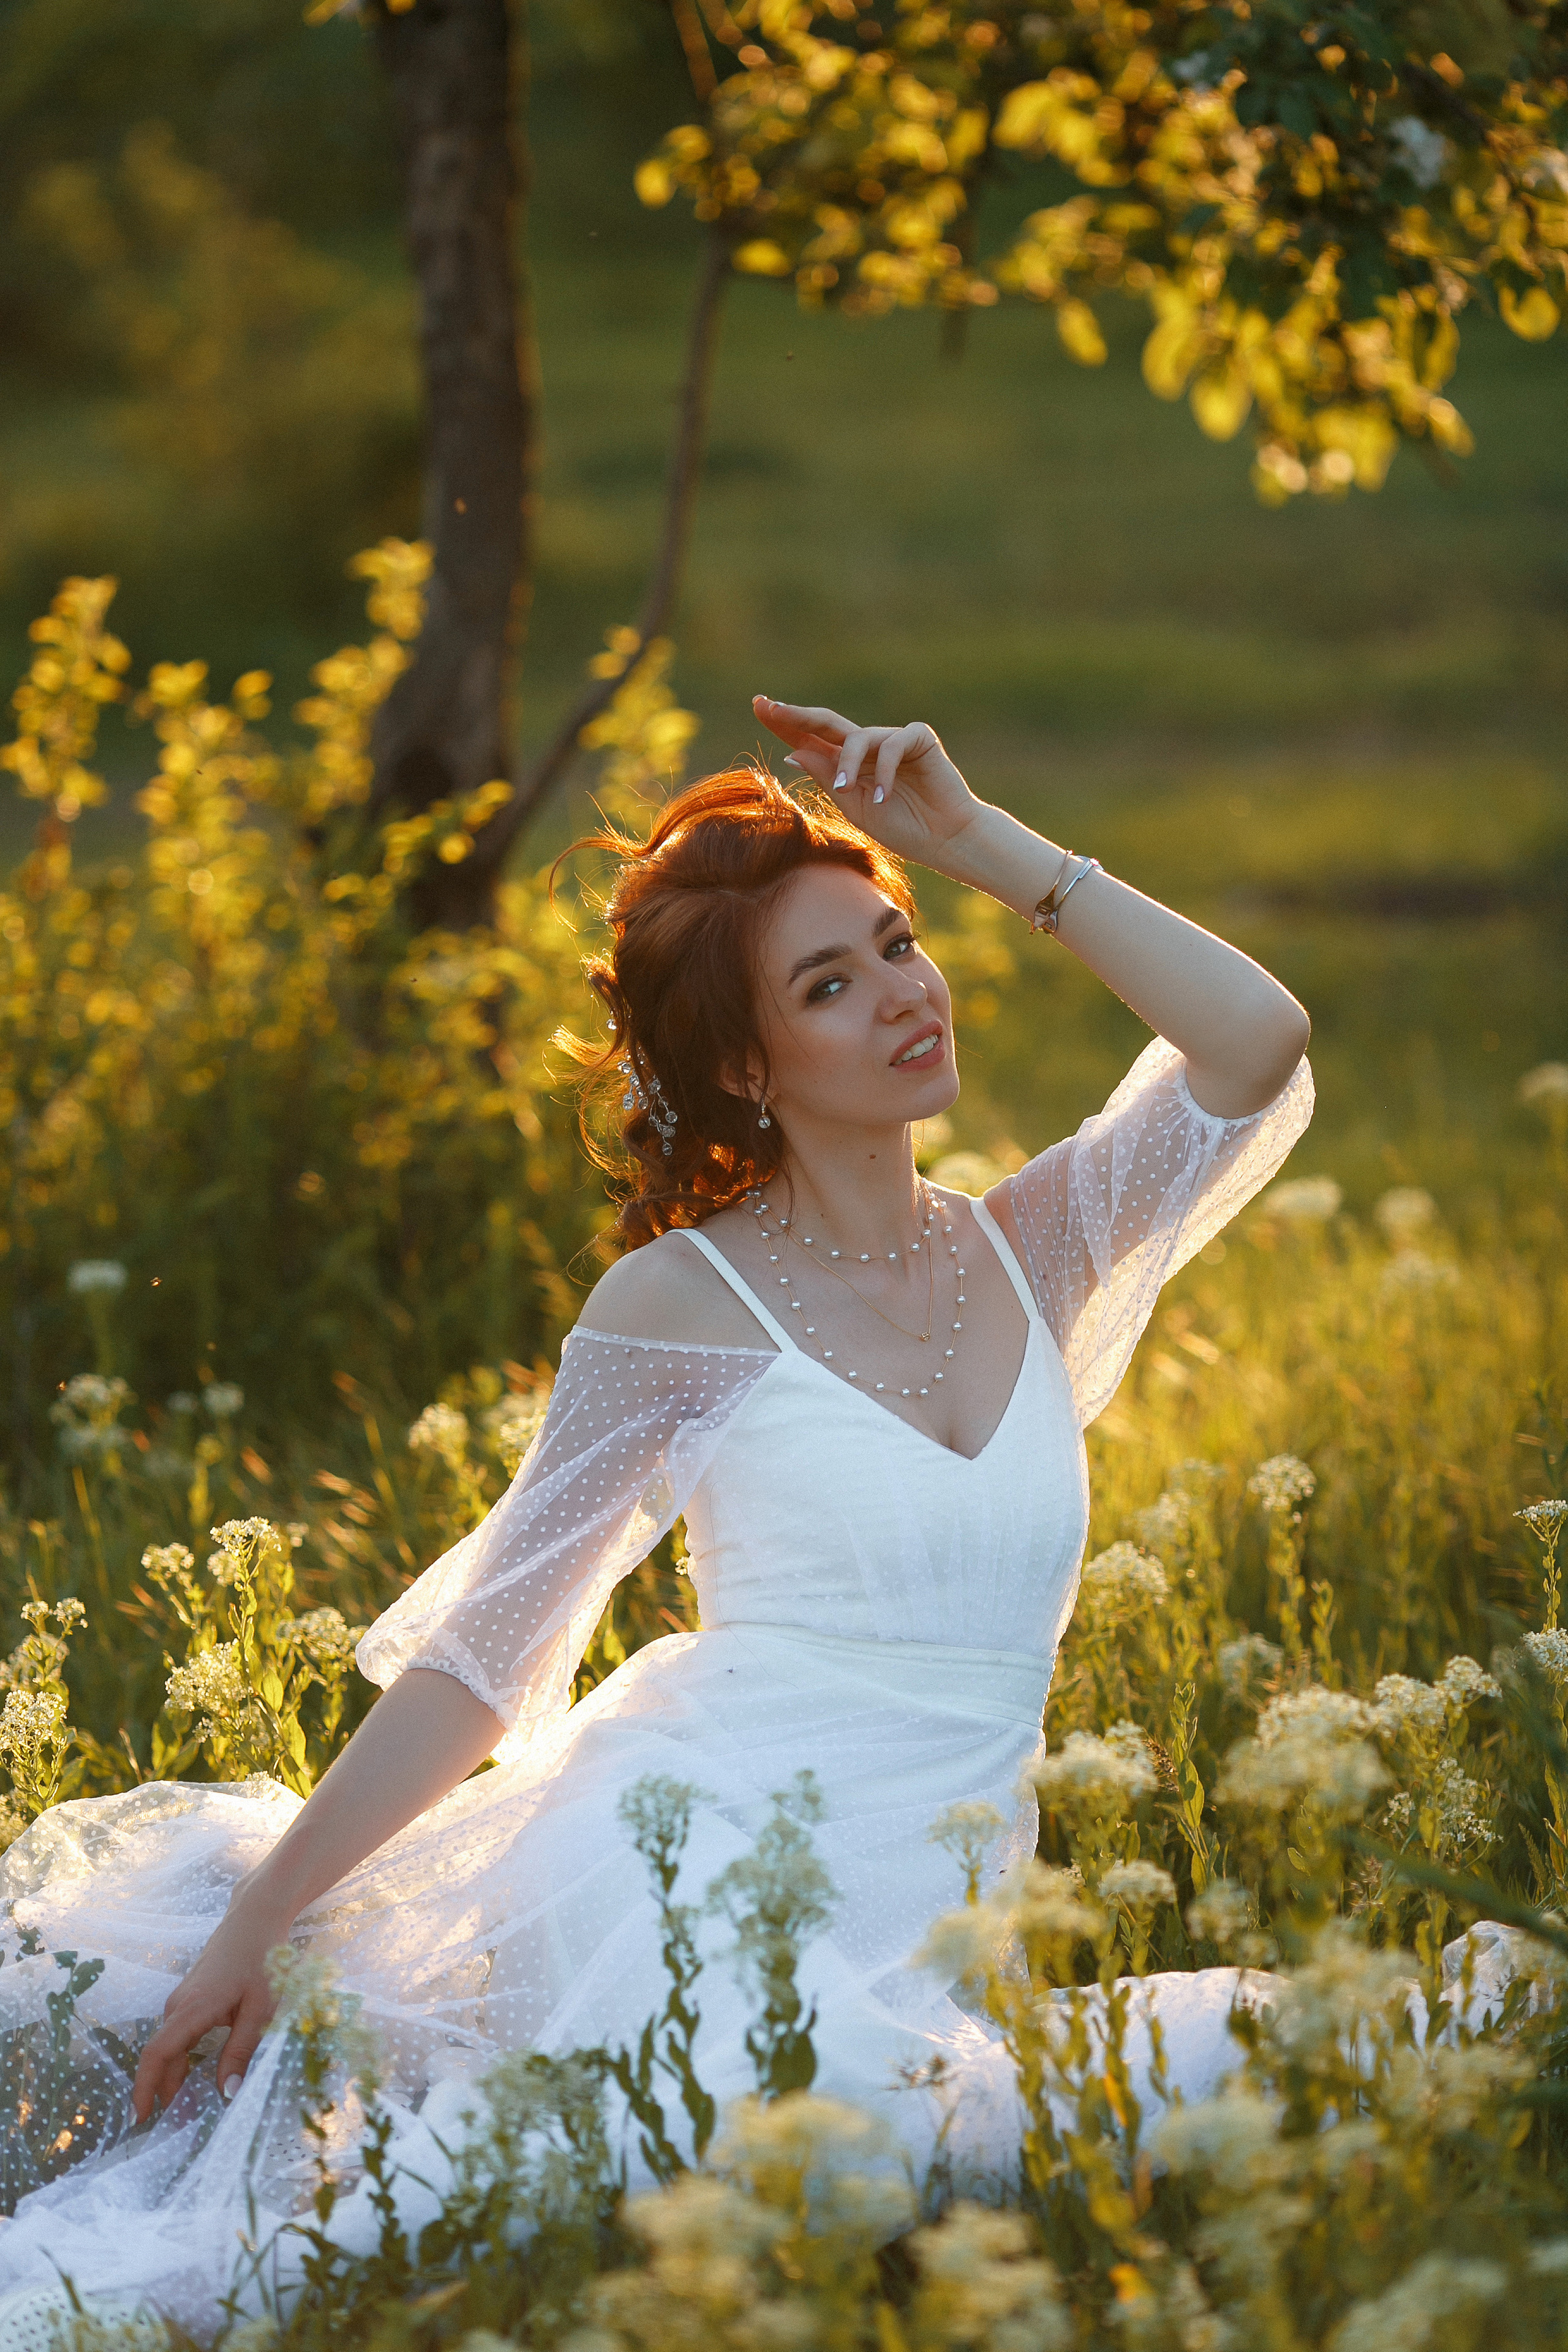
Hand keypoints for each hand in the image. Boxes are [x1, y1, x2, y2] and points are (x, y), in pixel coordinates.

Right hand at [130, 1887, 285, 2121]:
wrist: (255, 1917)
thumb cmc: (262, 1958)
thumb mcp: (260, 2007)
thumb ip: (242, 2050)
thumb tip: (225, 2095)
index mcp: (192, 2008)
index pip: (157, 2054)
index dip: (145, 2088)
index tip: (141, 2119)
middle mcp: (178, 2005)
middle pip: (163, 2057)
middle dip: (164, 2094)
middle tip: (177, 2130)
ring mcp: (180, 2000)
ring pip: (170, 2048)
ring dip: (173, 2079)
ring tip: (185, 2113)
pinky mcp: (188, 1999)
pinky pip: (177, 2037)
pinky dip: (181, 2061)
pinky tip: (194, 2080)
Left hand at [753, 696, 984, 871]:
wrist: (946, 841)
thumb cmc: (903, 828)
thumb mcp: (854, 805)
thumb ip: (827, 777)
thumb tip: (793, 752)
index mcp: (848, 765)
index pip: (811, 738)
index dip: (785, 723)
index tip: (759, 706)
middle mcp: (867, 747)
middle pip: (825, 723)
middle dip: (796, 715)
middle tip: (769, 707)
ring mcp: (893, 740)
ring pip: (856, 738)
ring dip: (846, 765)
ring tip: (847, 791)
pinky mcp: (918, 737)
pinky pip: (890, 745)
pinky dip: (883, 771)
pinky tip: (885, 796)